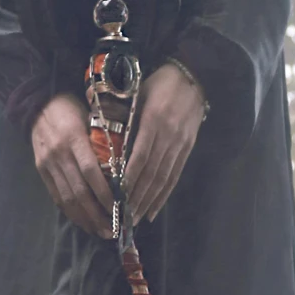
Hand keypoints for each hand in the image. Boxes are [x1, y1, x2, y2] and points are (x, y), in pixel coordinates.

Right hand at [32, 93, 113, 236]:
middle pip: (79, 191)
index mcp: (74, 138)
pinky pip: (57, 196)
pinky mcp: (41, 170)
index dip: (105, 193)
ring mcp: (47, 163)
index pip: (91, 172)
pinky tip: (84, 221)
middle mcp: (59, 153)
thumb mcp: (91, 117)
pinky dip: (71, 212)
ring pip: (67, 198)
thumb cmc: (73, 108)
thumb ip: (104, 141)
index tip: (119, 208)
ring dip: (85, 218)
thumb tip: (125, 167)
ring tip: (101, 231)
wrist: (38, 103)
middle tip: (113, 230)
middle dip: (97, 214)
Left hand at [126, 61, 205, 223]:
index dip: (129, 178)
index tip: (117, 195)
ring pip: (163, 178)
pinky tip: (153, 209)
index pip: (140, 156)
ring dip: (148, 200)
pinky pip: (174, 176)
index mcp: (154, 120)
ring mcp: (180, 144)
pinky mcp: (187, 148)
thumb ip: (122, 113)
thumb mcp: (138, 93)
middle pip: (151, 173)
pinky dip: (163, 195)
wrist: (194, 76)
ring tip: (135, 218)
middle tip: (123, 216)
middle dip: (136, 197)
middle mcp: (169, 135)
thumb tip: (100, 130)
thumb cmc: (159, 82)